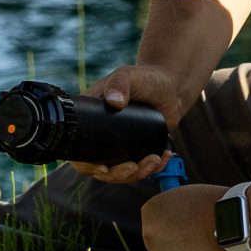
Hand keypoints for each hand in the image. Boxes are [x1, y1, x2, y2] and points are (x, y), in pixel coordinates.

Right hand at [70, 64, 186, 183]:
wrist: (171, 87)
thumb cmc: (145, 78)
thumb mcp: (129, 76)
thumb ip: (120, 83)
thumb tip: (114, 101)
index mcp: (90, 120)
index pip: (79, 151)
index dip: (87, 165)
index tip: (103, 167)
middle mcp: (101, 136)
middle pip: (100, 169)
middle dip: (117, 174)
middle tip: (134, 166)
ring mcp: (120, 146)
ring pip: (121, 173)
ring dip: (136, 175)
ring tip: (155, 160)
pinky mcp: (137, 150)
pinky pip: (140, 169)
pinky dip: (152, 170)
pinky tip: (163, 158)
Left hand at [141, 183, 232, 250]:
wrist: (235, 222)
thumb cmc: (217, 206)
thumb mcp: (186, 196)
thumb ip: (173, 209)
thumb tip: (173, 220)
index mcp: (151, 210)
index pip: (155, 227)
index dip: (173, 231)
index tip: (186, 232)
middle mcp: (148, 232)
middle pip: (159, 247)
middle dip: (175, 249)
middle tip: (197, 245)